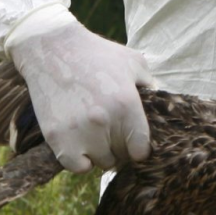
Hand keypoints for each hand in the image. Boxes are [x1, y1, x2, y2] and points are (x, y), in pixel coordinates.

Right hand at [5, 4, 155, 172]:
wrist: (50, 48)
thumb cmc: (97, 54)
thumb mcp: (134, 62)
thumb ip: (152, 86)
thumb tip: (164, 106)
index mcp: (127, 105)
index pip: (141, 150)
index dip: (139, 148)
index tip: (134, 141)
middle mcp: (104, 121)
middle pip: (121, 157)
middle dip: (120, 148)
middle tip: (112, 132)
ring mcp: (78, 131)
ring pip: (100, 163)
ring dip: (100, 153)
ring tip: (96, 134)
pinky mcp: (55, 136)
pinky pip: (76, 166)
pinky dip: (80, 161)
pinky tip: (81, 144)